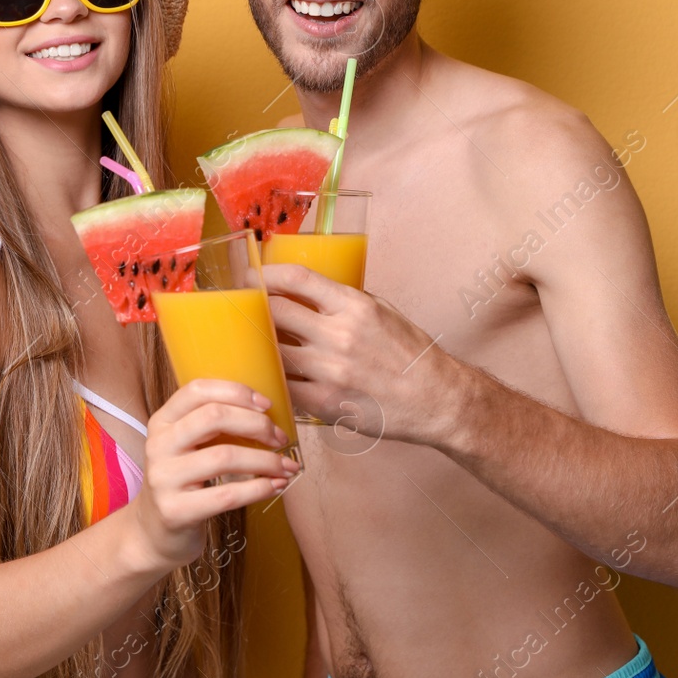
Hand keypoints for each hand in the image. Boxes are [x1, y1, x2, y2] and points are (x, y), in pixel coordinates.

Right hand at [129, 378, 300, 571]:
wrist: (154, 533)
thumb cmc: (182, 483)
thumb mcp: (186, 447)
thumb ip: (211, 426)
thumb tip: (265, 413)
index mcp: (162, 422)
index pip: (197, 390)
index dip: (236, 392)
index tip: (266, 405)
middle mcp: (158, 445)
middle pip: (214, 417)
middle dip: (257, 424)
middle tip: (280, 438)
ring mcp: (164, 479)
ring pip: (225, 456)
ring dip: (266, 460)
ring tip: (287, 466)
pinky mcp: (176, 511)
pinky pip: (226, 494)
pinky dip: (259, 489)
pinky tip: (275, 486)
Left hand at [262, 262, 457, 445]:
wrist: (436, 400)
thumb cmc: (410, 354)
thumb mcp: (382, 312)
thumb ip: (343, 300)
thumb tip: (303, 291)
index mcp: (354, 306)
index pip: (297, 279)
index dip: (266, 274)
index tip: (252, 276)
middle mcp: (340, 335)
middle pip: (276, 311)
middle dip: (252, 307)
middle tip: (241, 308)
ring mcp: (331, 371)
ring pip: (273, 350)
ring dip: (257, 344)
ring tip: (248, 341)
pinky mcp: (325, 402)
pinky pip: (283, 385)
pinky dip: (272, 377)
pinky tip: (266, 373)